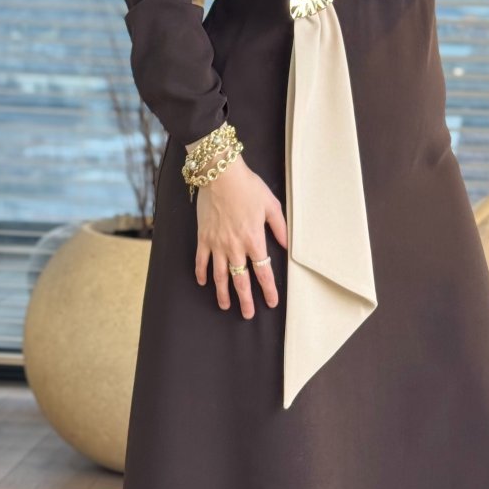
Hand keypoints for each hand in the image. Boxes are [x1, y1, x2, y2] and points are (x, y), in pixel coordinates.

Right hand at [194, 152, 287, 319]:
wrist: (220, 174)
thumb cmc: (248, 187)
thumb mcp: (271, 205)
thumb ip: (279, 227)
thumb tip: (287, 245)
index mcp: (254, 239)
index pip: (263, 272)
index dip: (268, 290)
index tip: (271, 302)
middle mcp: (235, 247)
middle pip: (241, 280)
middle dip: (245, 300)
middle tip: (248, 314)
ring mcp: (217, 244)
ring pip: (220, 276)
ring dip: (223, 293)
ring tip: (225, 306)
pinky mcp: (203, 237)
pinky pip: (201, 260)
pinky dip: (201, 273)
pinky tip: (203, 282)